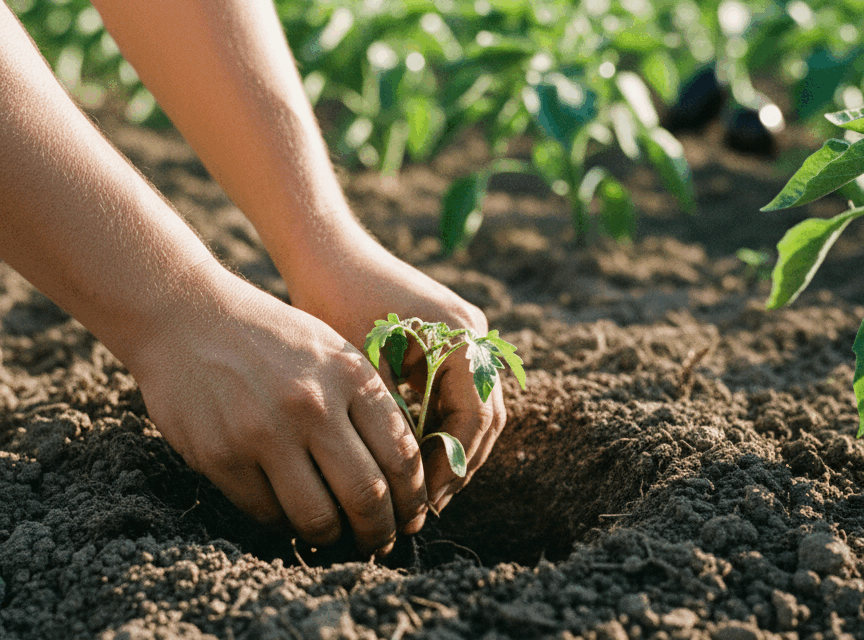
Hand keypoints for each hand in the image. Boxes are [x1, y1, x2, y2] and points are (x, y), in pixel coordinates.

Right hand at [126, 266, 426, 554]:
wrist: (188, 316)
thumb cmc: (271, 337)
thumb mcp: (333, 351)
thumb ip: (367, 402)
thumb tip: (401, 472)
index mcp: (350, 376)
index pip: (401, 456)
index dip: (412, 498)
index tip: (411, 516)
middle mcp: (312, 406)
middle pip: (366, 496)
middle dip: (380, 531)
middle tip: (381, 542)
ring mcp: (264, 433)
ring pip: (317, 517)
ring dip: (333, 538)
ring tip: (336, 535)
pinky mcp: (222, 456)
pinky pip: (266, 513)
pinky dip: (283, 524)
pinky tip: (289, 514)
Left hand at [284, 232, 506, 512]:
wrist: (324, 249)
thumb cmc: (334, 301)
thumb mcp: (363, 369)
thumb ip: (395, 420)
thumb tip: (407, 482)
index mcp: (461, 338)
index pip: (475, 419)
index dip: (453, 465)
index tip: (424, 500)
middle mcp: (475, 333)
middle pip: (485, 415)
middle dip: (459, 463)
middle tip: (426, 504)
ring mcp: (465, 332)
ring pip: (474, 405)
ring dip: (452, 446)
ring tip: (420, 486)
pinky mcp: (448, 335)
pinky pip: (458, 388)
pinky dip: (442, 421)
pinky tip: (412, 450)